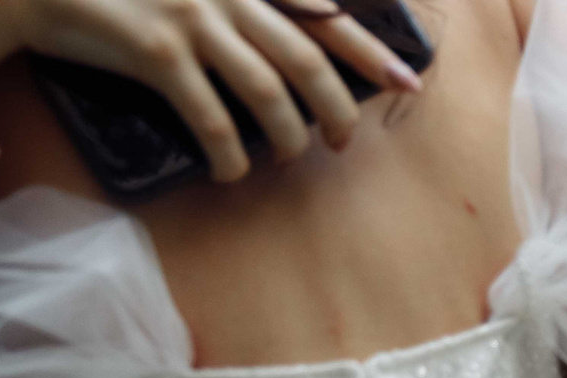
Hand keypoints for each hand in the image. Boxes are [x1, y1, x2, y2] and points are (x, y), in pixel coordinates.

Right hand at [0, 0, 422, 180]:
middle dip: (338, 109)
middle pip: (309, 60)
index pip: (323, 14)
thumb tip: (295, 36)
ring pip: (271, 93)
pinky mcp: (158, 54)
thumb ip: (241, 5)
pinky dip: (233, 154)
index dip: (370, 50)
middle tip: (342, 142)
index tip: (408, 82)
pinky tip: (235, 172)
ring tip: (290, 160)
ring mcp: (194, 21)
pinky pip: (214, 118)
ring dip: (290, 137)